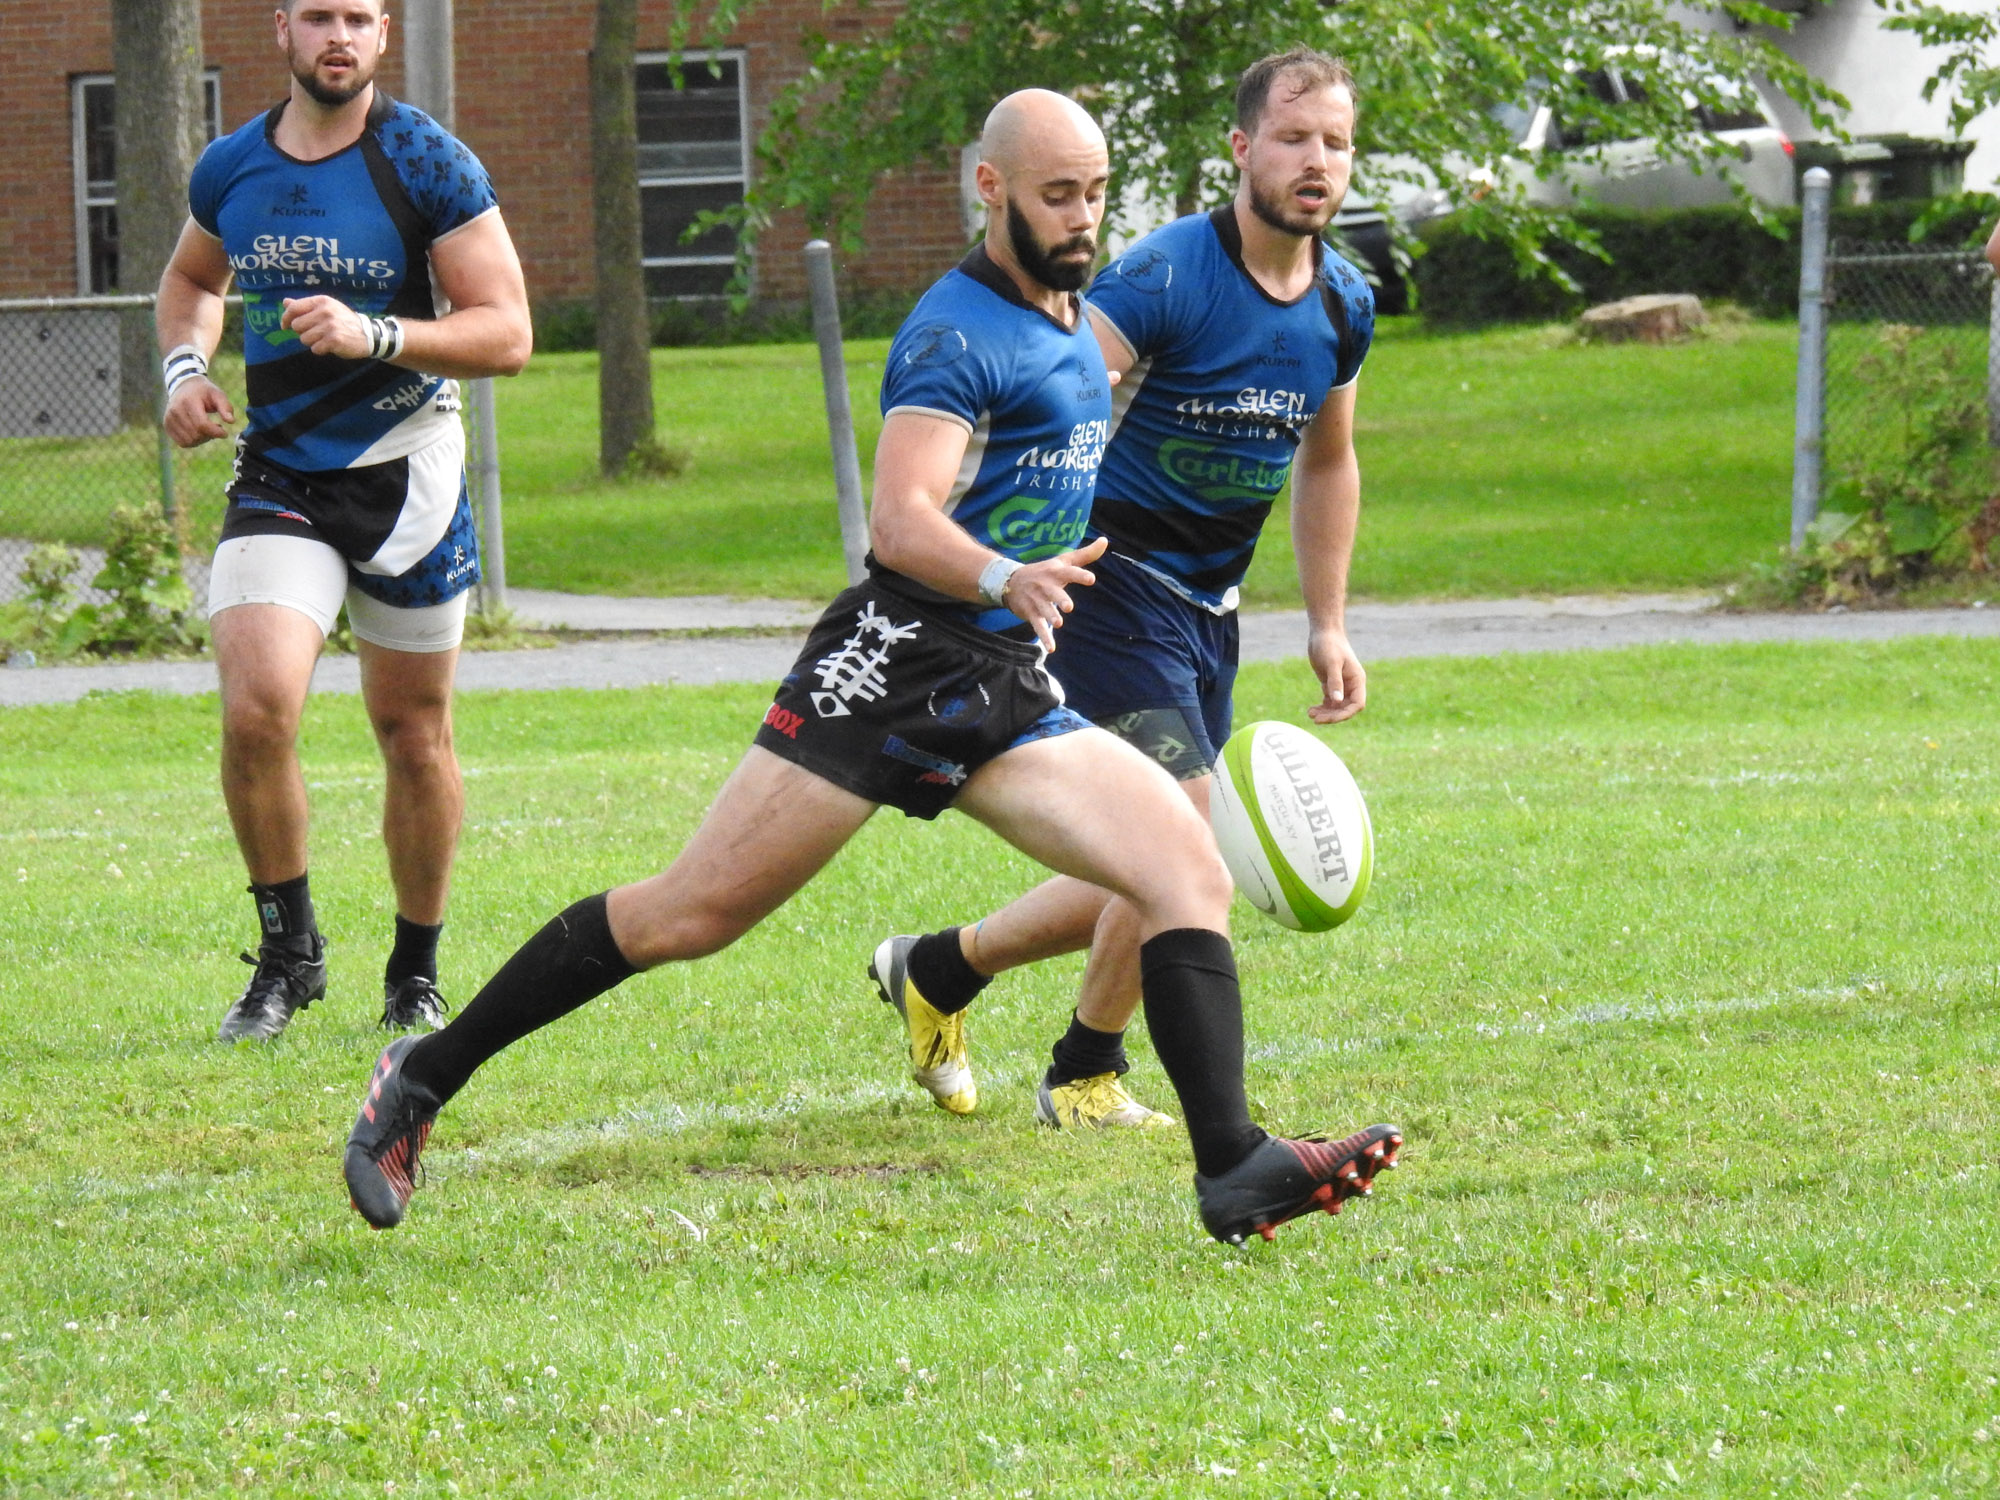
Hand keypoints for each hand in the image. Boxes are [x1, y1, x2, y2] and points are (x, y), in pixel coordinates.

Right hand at [163, 377, 234, 447]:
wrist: (184, 386)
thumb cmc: (204, 392)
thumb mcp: (217, 394)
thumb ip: (225, 407)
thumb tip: (231, 421)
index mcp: (188, 401)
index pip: (202, 425)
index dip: (216, 432)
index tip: (225, 433)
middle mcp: (175, 410)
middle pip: (196, 434)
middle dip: (210, 435)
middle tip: (216, 428)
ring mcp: (169, 418)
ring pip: (189, 441)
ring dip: (202, 439)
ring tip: (207, 429)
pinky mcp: (167, 425)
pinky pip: (182, 443)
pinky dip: (194, 442)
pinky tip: (199, 432)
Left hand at [280, 295, 372, 358]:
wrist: (368, 335)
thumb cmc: (344, 321)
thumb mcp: (327, 308)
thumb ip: (305, 306)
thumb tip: (286, 302)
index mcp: (322, 301)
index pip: (294, 308)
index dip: (285, 318)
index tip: (284, 326)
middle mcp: (325, 311)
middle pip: (297, 326)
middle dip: (303, 332)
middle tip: (316, 333)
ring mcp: (330, 326)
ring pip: (304, 339)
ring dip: (312, 342)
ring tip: (325, 339)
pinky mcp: (334, 340)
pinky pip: (315, 349)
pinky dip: (320, 350)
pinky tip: (330, 346)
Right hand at [1002, 535, 1108, 652]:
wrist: (1010, 581)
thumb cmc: (1044, 571)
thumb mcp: (1063, 560)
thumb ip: (1086, 554)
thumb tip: (1105, 540)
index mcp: (1056, 572)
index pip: (1069, 572)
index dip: (1079, 575)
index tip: (1091, 579)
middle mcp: (1046, 586)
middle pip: (1054, 593)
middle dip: (1060, 599)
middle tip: (1068, 607)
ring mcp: (1037, 600)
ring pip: (1044, 610)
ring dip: (1050, 616)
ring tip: (1058, 623)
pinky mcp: (1031, 613)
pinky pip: (1038, 626)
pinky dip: (1044, 637)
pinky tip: (1051, 648)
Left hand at [1306, 625, 1365, 723]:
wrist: (1322, 633)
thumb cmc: (1329, 645)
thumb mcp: (1332, 663)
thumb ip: (1335, 682)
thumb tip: (1337, 701)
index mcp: (1357, 680)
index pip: (1357, 704)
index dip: (1346, 713)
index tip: (1330, 718)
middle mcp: (1351, 685)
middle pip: (1346, 708)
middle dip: (1332, 716)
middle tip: (1316, 719)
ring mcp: (1341, 685)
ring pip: (1337, 707)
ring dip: (1326, 713)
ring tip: (1310, 714)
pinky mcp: (1330, 683)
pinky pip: (1329, 701)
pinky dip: (1322, 708)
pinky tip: (1311, 710)